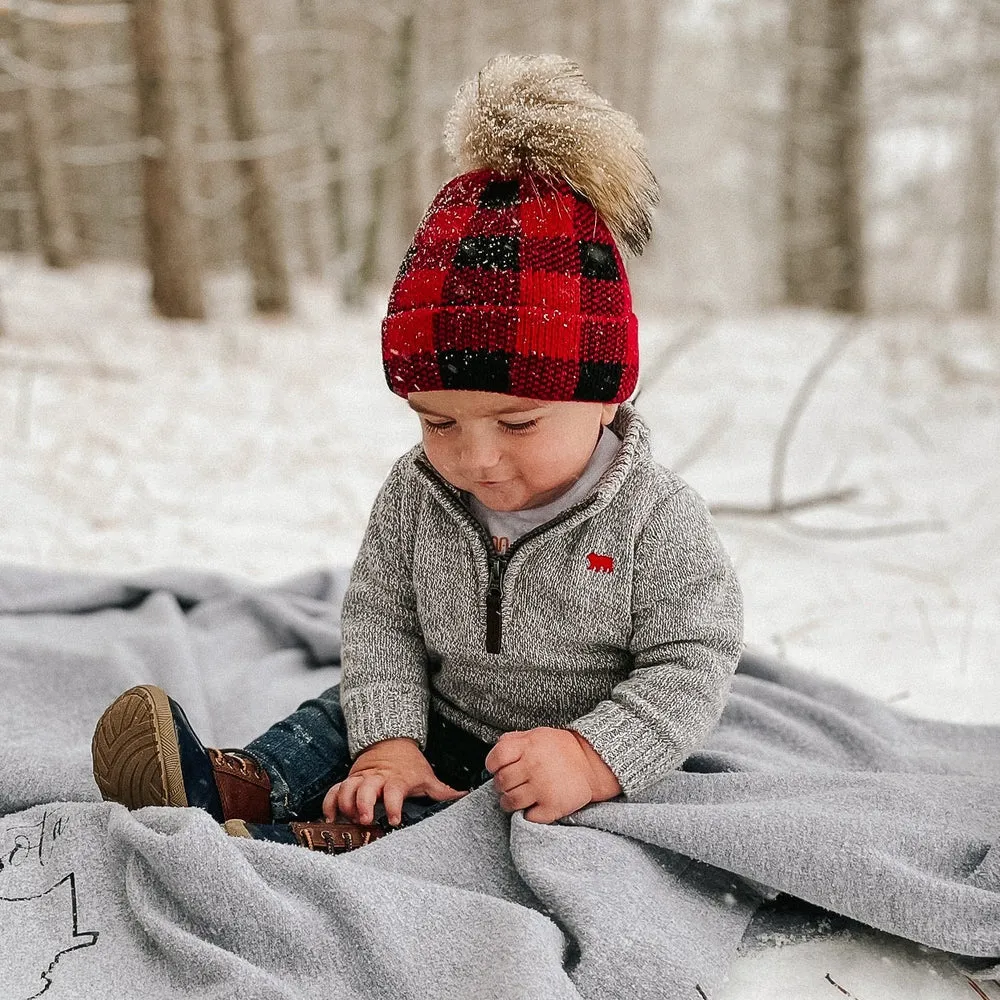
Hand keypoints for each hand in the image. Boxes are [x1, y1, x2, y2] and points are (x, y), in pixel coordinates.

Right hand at [323, 737, 466, 826]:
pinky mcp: (349, 781)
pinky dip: (330, 803)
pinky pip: (334, 790)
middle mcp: (376, 779)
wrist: (390, 741)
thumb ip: (442, 790)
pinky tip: (330, 817)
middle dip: (363, 804)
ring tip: (347, 819)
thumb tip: (465, 796)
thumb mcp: (426, 776)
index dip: (393, 805)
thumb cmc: (409, 765)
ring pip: (347, 789)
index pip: (394, 791)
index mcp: (396, 779)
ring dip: (345, 804)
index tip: (394, 819)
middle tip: (364, 819)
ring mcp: (360, 779)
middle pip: (365, 789)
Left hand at [484, 727, 621, 824]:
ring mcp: (543, 788)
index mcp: (528, 746)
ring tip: (518, 798)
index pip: (496, 758)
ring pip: (511, 802)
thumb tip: (495, 752)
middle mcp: (533, 766)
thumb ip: (513, 740)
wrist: (592, 763)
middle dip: (502, 786)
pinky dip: (528, 814)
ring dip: (510, 803)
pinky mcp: (553, 806)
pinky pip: (529, 817)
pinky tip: (534, 806)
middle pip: (501, 782)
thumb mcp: (536, 735)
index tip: (497, 769)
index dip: (492, 766)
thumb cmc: (561, 749)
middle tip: (510, 785)